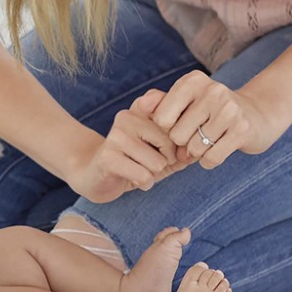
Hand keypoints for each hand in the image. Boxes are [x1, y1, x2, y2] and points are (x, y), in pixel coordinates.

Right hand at [69, 93, 188, 203]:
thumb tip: (196, 149)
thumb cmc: (134, 161)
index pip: (175, 118)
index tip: (171, 147)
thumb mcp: (160, 148)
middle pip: (170, 143)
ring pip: (158, 163)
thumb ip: (180, 142)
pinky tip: (132, 179)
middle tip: (149, 162)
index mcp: (140, 108)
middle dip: (166, 160)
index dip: (179, 140)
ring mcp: (116, 136)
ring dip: (152, 174)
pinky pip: (144, 176)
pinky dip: (143, 183)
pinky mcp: (108, 157)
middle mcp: (127, 116)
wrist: (95, 175)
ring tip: (138, 169)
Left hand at [140, 72, 279, 168]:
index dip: (166, 129)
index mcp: (192, 81)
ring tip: (209, 140)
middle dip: (182, 143)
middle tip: (196, 135)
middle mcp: (212, 90)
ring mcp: (230, 109)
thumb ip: (159, 104)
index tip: (178, 124)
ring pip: (194, 149)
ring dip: (197, 152)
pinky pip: (211, 158)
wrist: (256, 116)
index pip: (160, 118)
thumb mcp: (185, 103)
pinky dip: (210, 161)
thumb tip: (141, 105)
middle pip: (176, 135)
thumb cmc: (209, 112)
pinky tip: (218, 149)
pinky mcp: (242, 129)